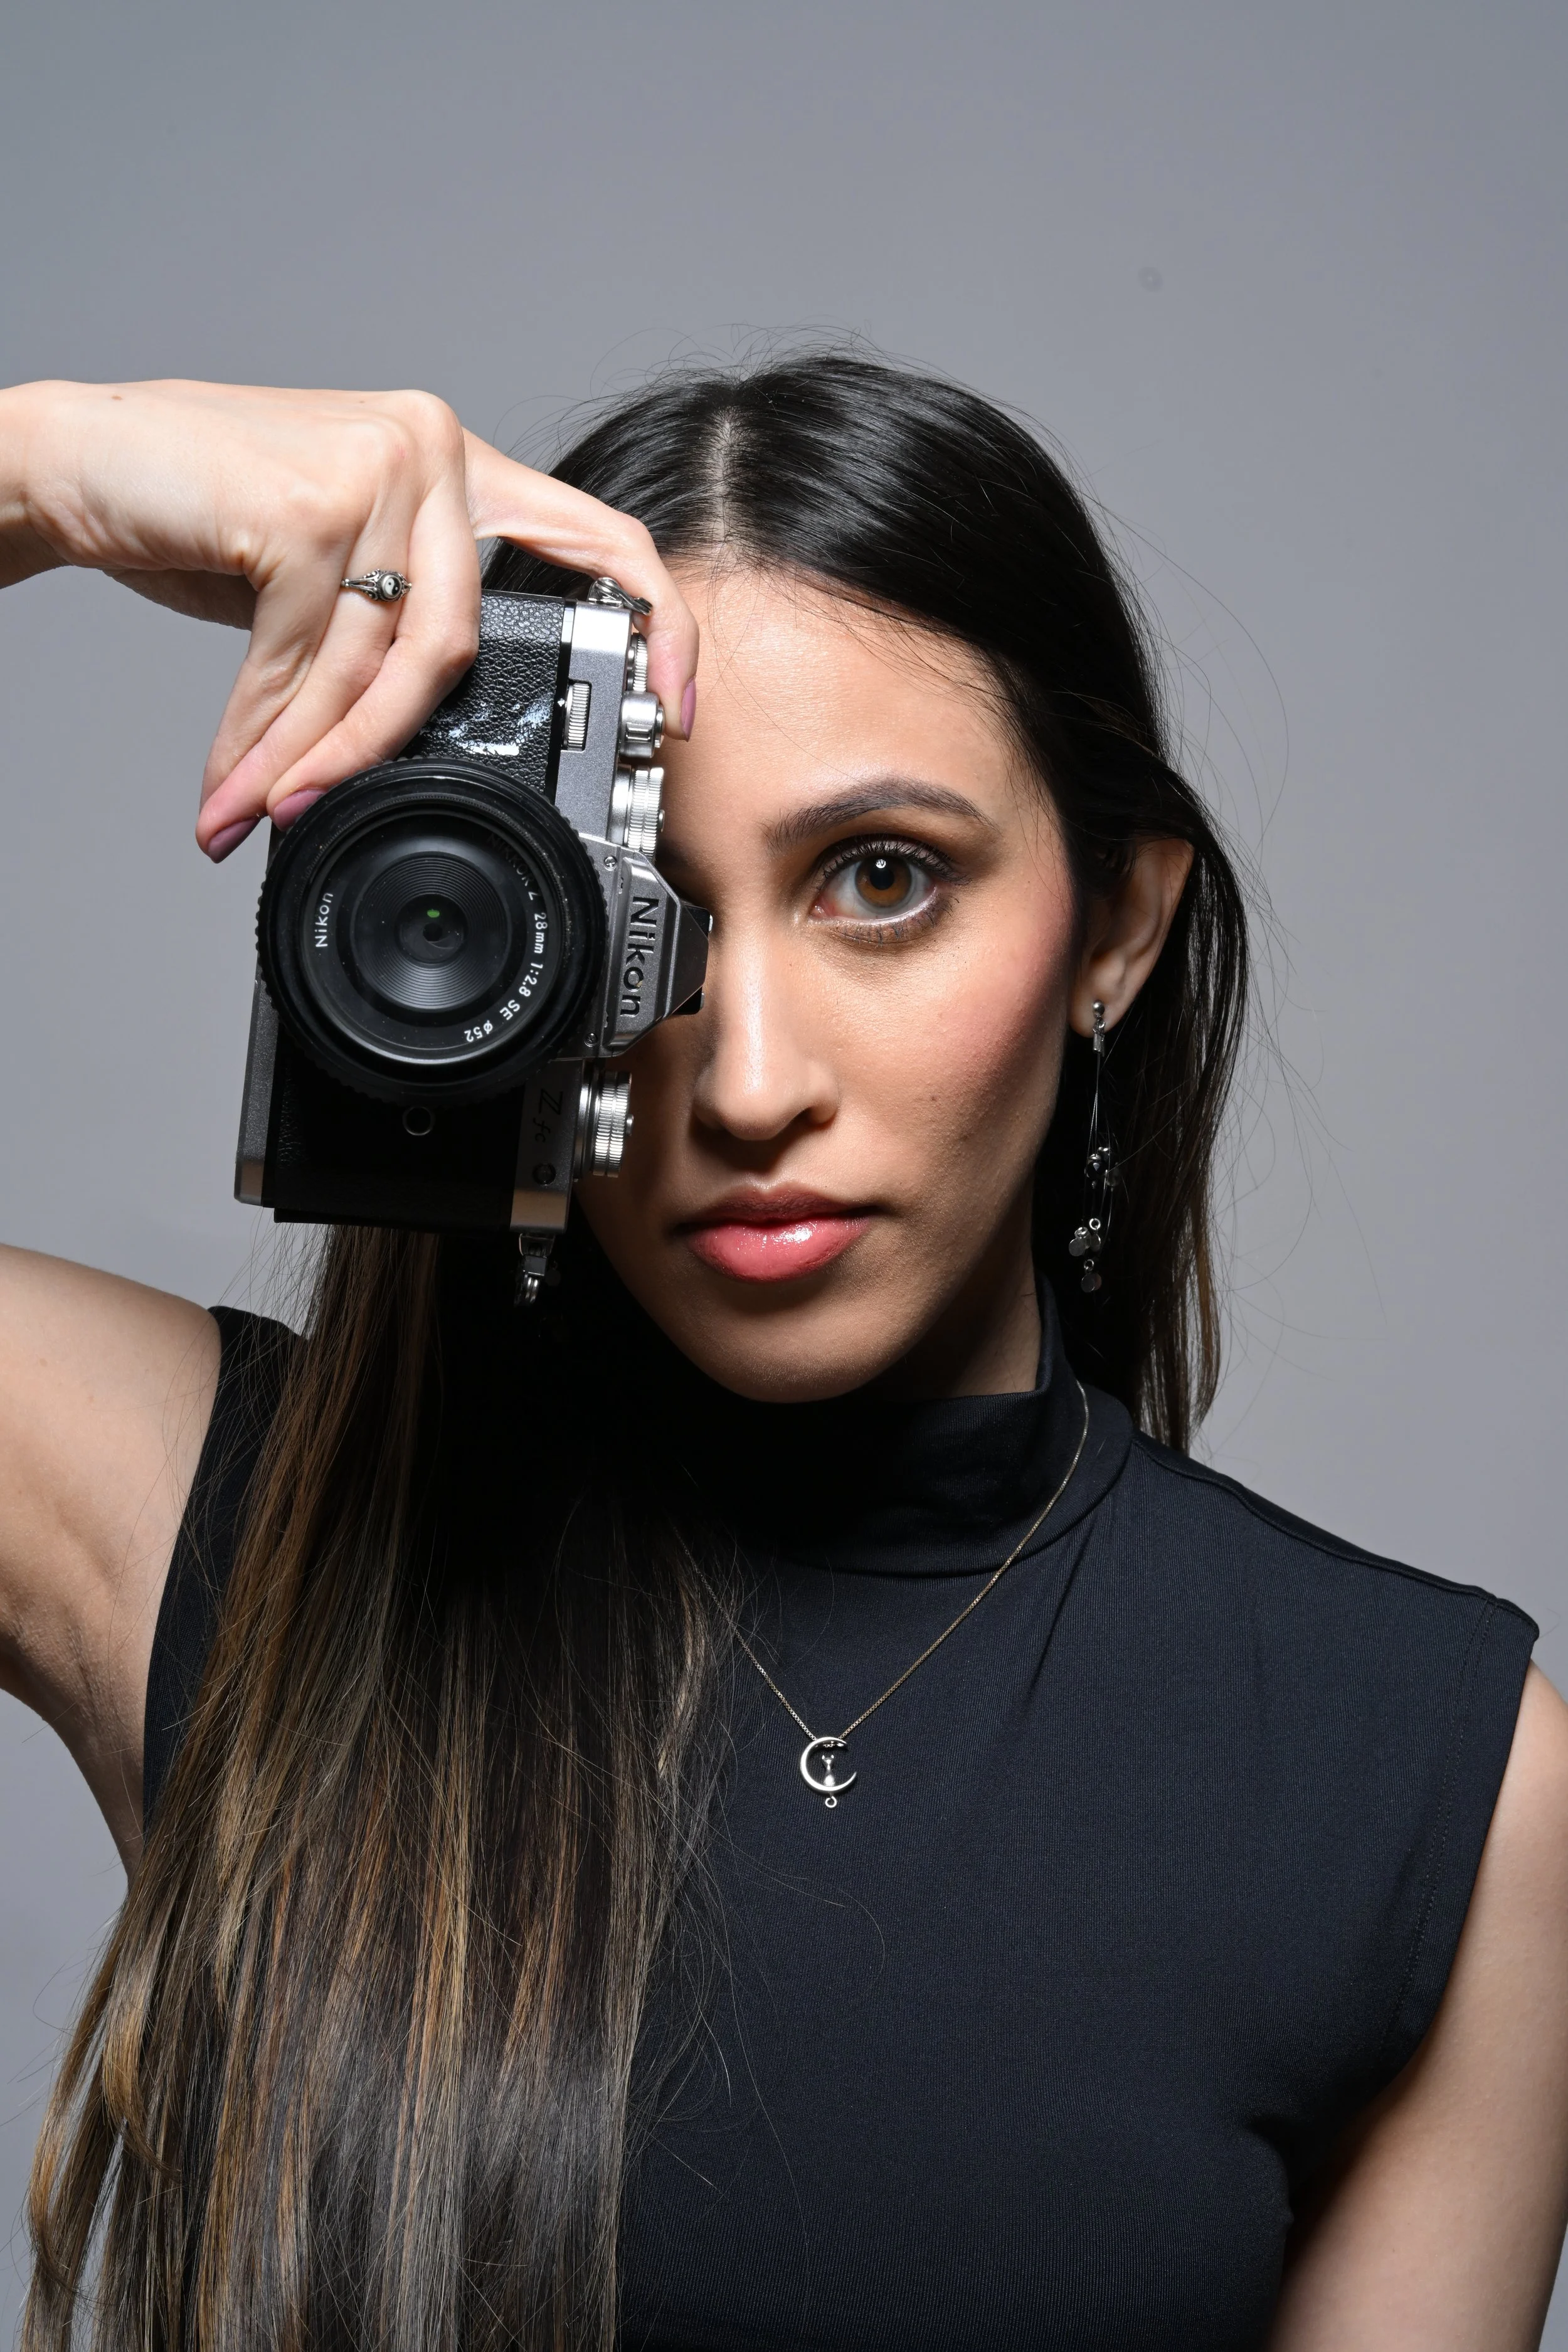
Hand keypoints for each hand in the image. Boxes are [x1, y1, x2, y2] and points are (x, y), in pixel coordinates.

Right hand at [0, 379, 699, 857]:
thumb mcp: (327, 568)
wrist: (79, 456)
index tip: (677, 711)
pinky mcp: (312, 504)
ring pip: (381, 667)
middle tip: (338, 812)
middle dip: (396, 749)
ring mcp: (379, 467)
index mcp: (457, 465)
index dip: (659, 626)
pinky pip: (310, 665)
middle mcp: (433, 451)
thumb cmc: (204, 512)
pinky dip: (263, 742)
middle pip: (467, 645)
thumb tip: (425, 744)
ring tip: (262, 809)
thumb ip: (393, 625)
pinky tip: (232, 785)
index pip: (598, 538)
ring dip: (313, 761)